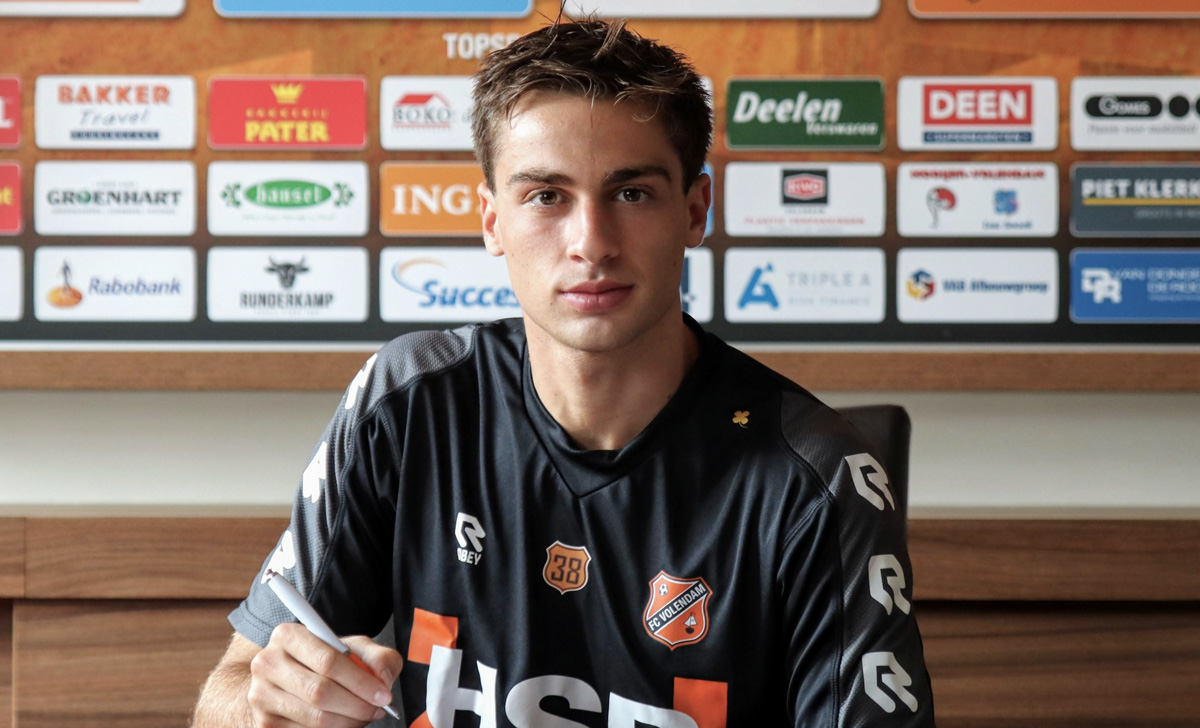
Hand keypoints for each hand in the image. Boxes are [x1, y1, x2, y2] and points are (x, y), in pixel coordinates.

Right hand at [247, 623, 403, 727]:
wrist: (286, 678)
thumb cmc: (324, 660)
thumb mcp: (352, 648)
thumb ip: (377, 657)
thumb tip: (383, 679)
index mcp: (288, 635)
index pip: (328, 661)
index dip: (361, 682)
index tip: (383, 695)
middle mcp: (268, 663)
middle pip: (320, 692)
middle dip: (357, 706)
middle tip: (377, 710)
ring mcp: (260, 695)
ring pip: (315, 718)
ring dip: (348, 722)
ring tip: (362, 717)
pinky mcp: (263, 723)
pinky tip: (343, 723)